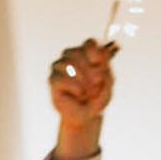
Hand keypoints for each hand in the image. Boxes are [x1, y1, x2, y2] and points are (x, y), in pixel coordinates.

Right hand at [49, 39, 116, 159]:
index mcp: (87, 54)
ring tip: (88, 92)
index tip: (98, 62)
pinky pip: (61, 78)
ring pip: (68, 63)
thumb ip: (107, 70)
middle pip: (77, 52)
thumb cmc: (96, 98)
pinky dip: (73, 87)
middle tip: (96, 83)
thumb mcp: (107, 85)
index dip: (94, 51)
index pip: (89, 43)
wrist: (86, 116)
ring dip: (82, 80)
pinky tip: (78, 94)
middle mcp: (72, 57)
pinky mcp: (53, 79)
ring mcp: (60, 66)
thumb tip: (103, 56)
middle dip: (89, 69)